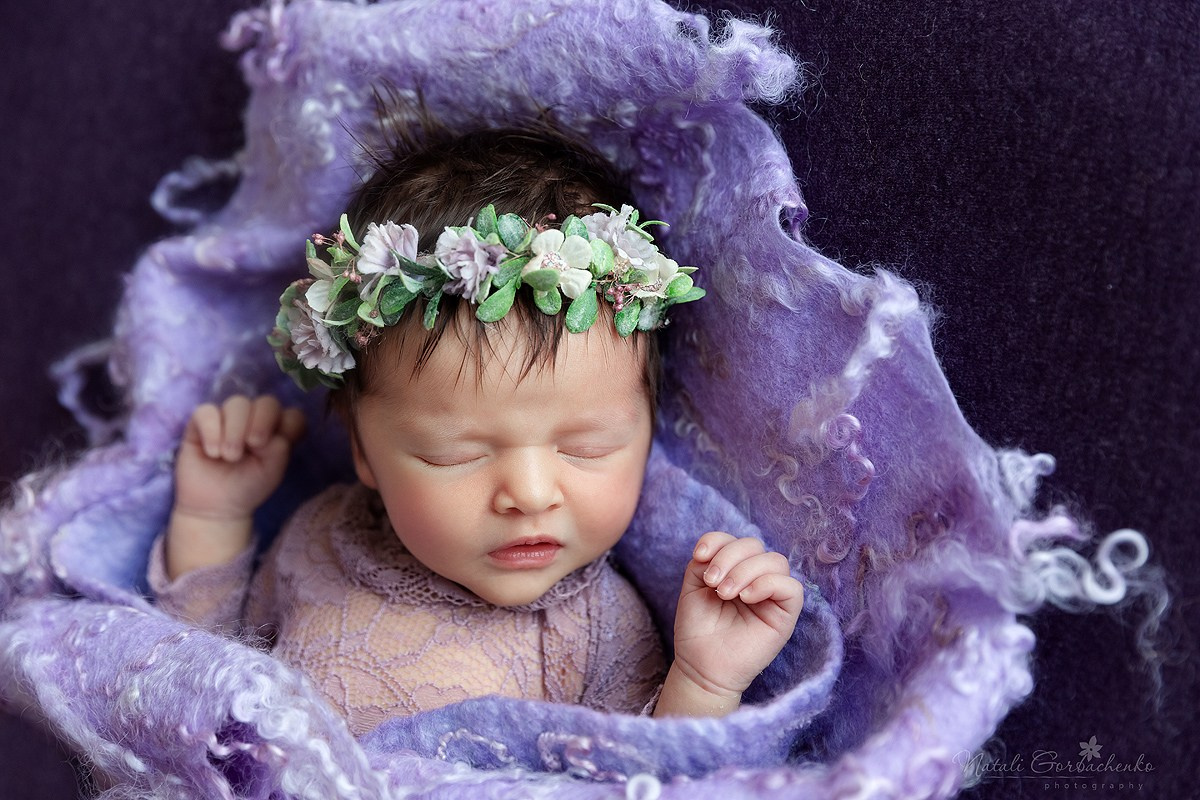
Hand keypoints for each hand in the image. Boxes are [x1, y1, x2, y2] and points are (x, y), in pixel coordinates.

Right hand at [167, 395, 305, 578]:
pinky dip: (211, 430)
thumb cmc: (248, 487)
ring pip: (237, 403)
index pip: (293, 414)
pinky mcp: (201, 422)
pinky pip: (206, 411)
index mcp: (278, 431)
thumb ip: (279, 447)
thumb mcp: (272, 470)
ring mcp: (229, 418)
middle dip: (262, 422)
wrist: (215, 507)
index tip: (276, 447)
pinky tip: (212, 452)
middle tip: (253, 446)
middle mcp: (255, 419)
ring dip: (235, 430)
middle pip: (268, 402)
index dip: (288, 425)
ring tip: (229, 456)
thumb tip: (266, 431)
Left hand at [659, 532, 803, 714]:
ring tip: (724, 593)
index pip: (736, 539)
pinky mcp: (786, 615)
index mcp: (736, 569)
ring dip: (745, 571)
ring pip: (776, 561)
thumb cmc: (698, 628)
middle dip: (730, 557)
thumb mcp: (693, 585)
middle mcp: (757, 578)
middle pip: (756, 545)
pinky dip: (767, 584)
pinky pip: (791, 588)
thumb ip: (704, 561)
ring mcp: (773, 595)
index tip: (698, 557)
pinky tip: (746, 597)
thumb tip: (718, 549)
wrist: (701, 666)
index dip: (718, 541)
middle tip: (713, 583)